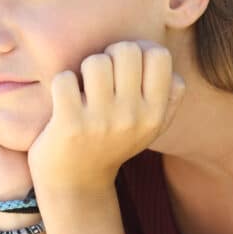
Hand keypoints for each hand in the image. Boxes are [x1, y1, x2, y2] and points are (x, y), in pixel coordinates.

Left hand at [27, 40, 185, 195]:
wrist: (76, 183)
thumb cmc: (111, 143)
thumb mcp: (150, 128)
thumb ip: (169, 98)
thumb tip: (170, 66)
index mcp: (154, 114)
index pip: (159, 55)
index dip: (140, 50)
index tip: (126, 66)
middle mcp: (132, 117)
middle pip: (126, 50)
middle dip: (110, 54)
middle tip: (101, 74)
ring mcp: (101, 122)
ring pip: (96, 62)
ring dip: (85, 69)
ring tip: (84, 87)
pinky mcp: (69, 125)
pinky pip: (65, 78)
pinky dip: (62, 83)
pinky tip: (64, 99)